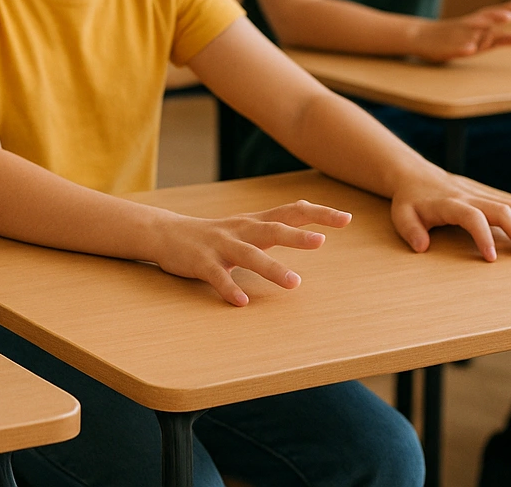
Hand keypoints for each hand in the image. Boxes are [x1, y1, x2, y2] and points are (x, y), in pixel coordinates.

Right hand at [147, 200, 352, 305]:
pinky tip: (241, 301)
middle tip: (321, 241)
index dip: (318, 213)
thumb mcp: (245, 225)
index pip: (290, 211)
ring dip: (271, 267)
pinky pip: (217, 277)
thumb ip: (273, 220)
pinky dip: (229, 288)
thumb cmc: (212, 234)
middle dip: (296, 235)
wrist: (164, 233)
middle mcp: (240, 230)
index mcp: (253, 222)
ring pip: (248, 255)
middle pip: (271, 229)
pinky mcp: (201, 262)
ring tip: (294, 283)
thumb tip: (307, 208)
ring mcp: (219, 246)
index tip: (346, 218)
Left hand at [391, 169, 510, 260]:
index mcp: (448, 203)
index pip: (471, 217)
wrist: (415, 176)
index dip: (483, 236)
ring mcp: (480, 194)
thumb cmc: (410, 200)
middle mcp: (468, 196)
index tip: (492, 258)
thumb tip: (421, 247)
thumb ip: (410, 230)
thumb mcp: (401, 214)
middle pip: (500, 210)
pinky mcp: (487, 195)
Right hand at [407, 0, 510, 61]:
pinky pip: (456, 48)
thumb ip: (495, 35)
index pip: (495, 14)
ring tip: (489, 31)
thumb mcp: (474, 35)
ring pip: (472, 31)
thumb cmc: (452, 36)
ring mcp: (458, 36)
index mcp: (476, 23)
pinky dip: (463, 48)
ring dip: (482, 28)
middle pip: (485, 19)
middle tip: (510, 16)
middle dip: (497, 16)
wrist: (419, 36)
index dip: (510, 8)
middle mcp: (469, 26)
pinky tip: (470, 49)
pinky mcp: (447, 48)